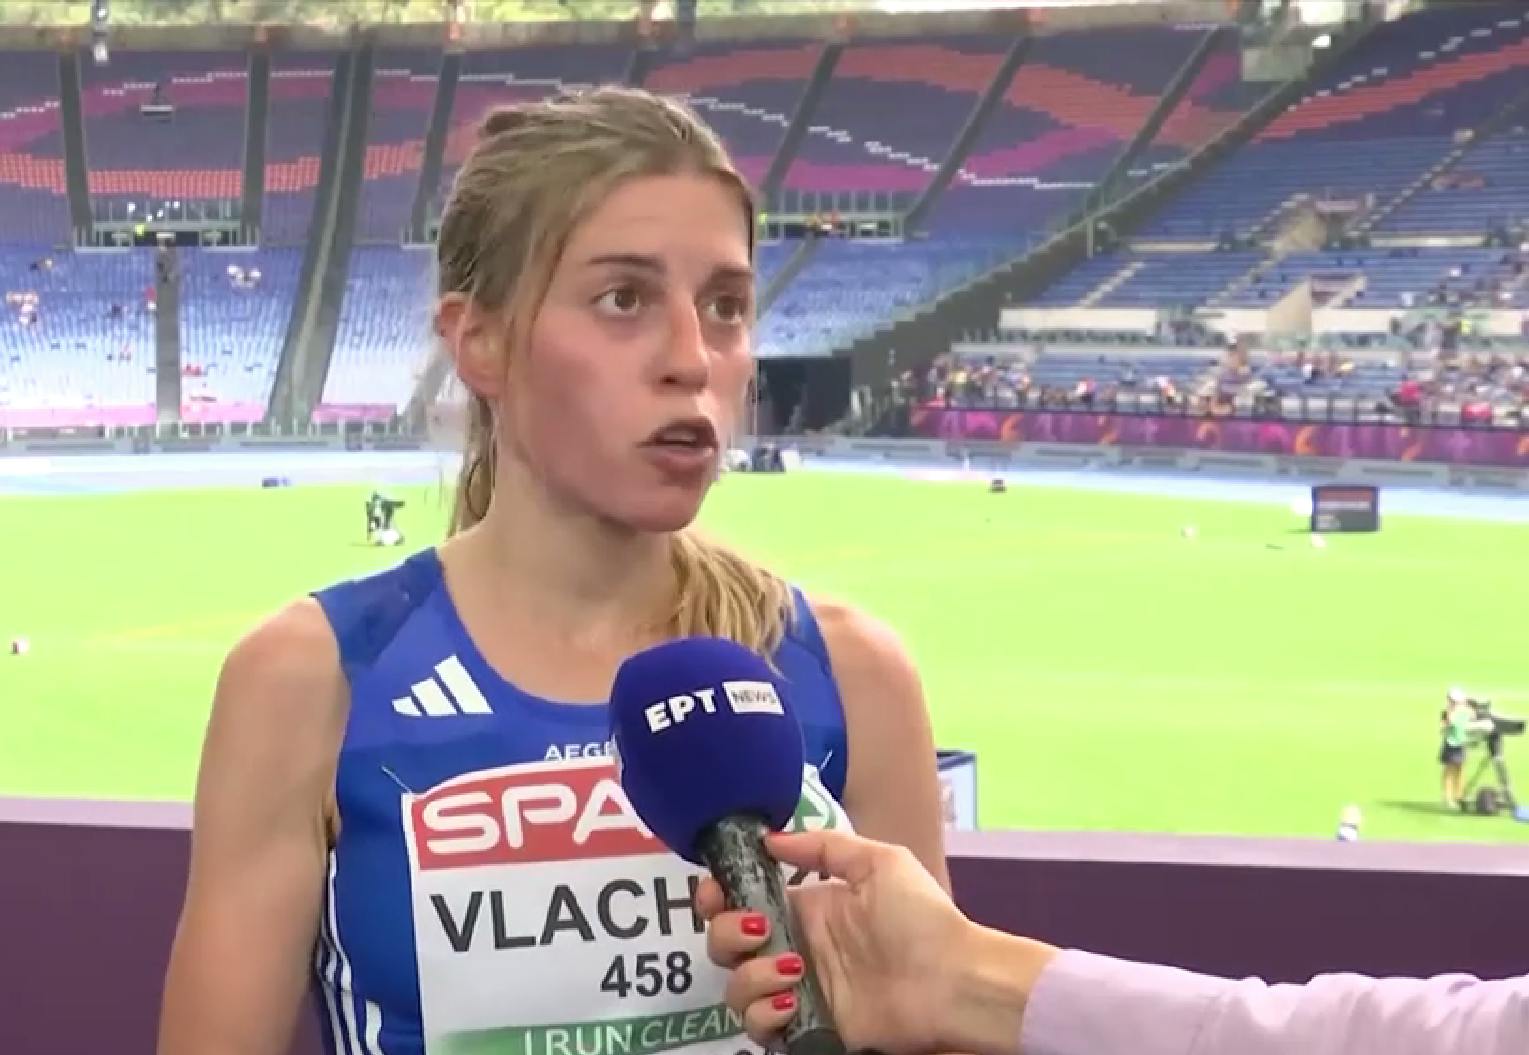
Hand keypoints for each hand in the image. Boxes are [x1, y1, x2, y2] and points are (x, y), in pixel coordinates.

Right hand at [700, 830, 1041, 1054]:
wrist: (954, 981)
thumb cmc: (922, 917)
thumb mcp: (880, 863)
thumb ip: (824, 846)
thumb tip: (769, 838)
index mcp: (807, 906)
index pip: (741, 898)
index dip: (717, 895)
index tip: (715, 892)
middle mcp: (794, 946)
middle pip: (726, 943)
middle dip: (727, 933)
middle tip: (759, 929)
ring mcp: (797, 990)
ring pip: (736, 987)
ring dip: (748, 976)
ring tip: (789, 971)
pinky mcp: (806, 1027)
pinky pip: (759, 1027)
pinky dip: (764, 1014)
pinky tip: (790, 1001)